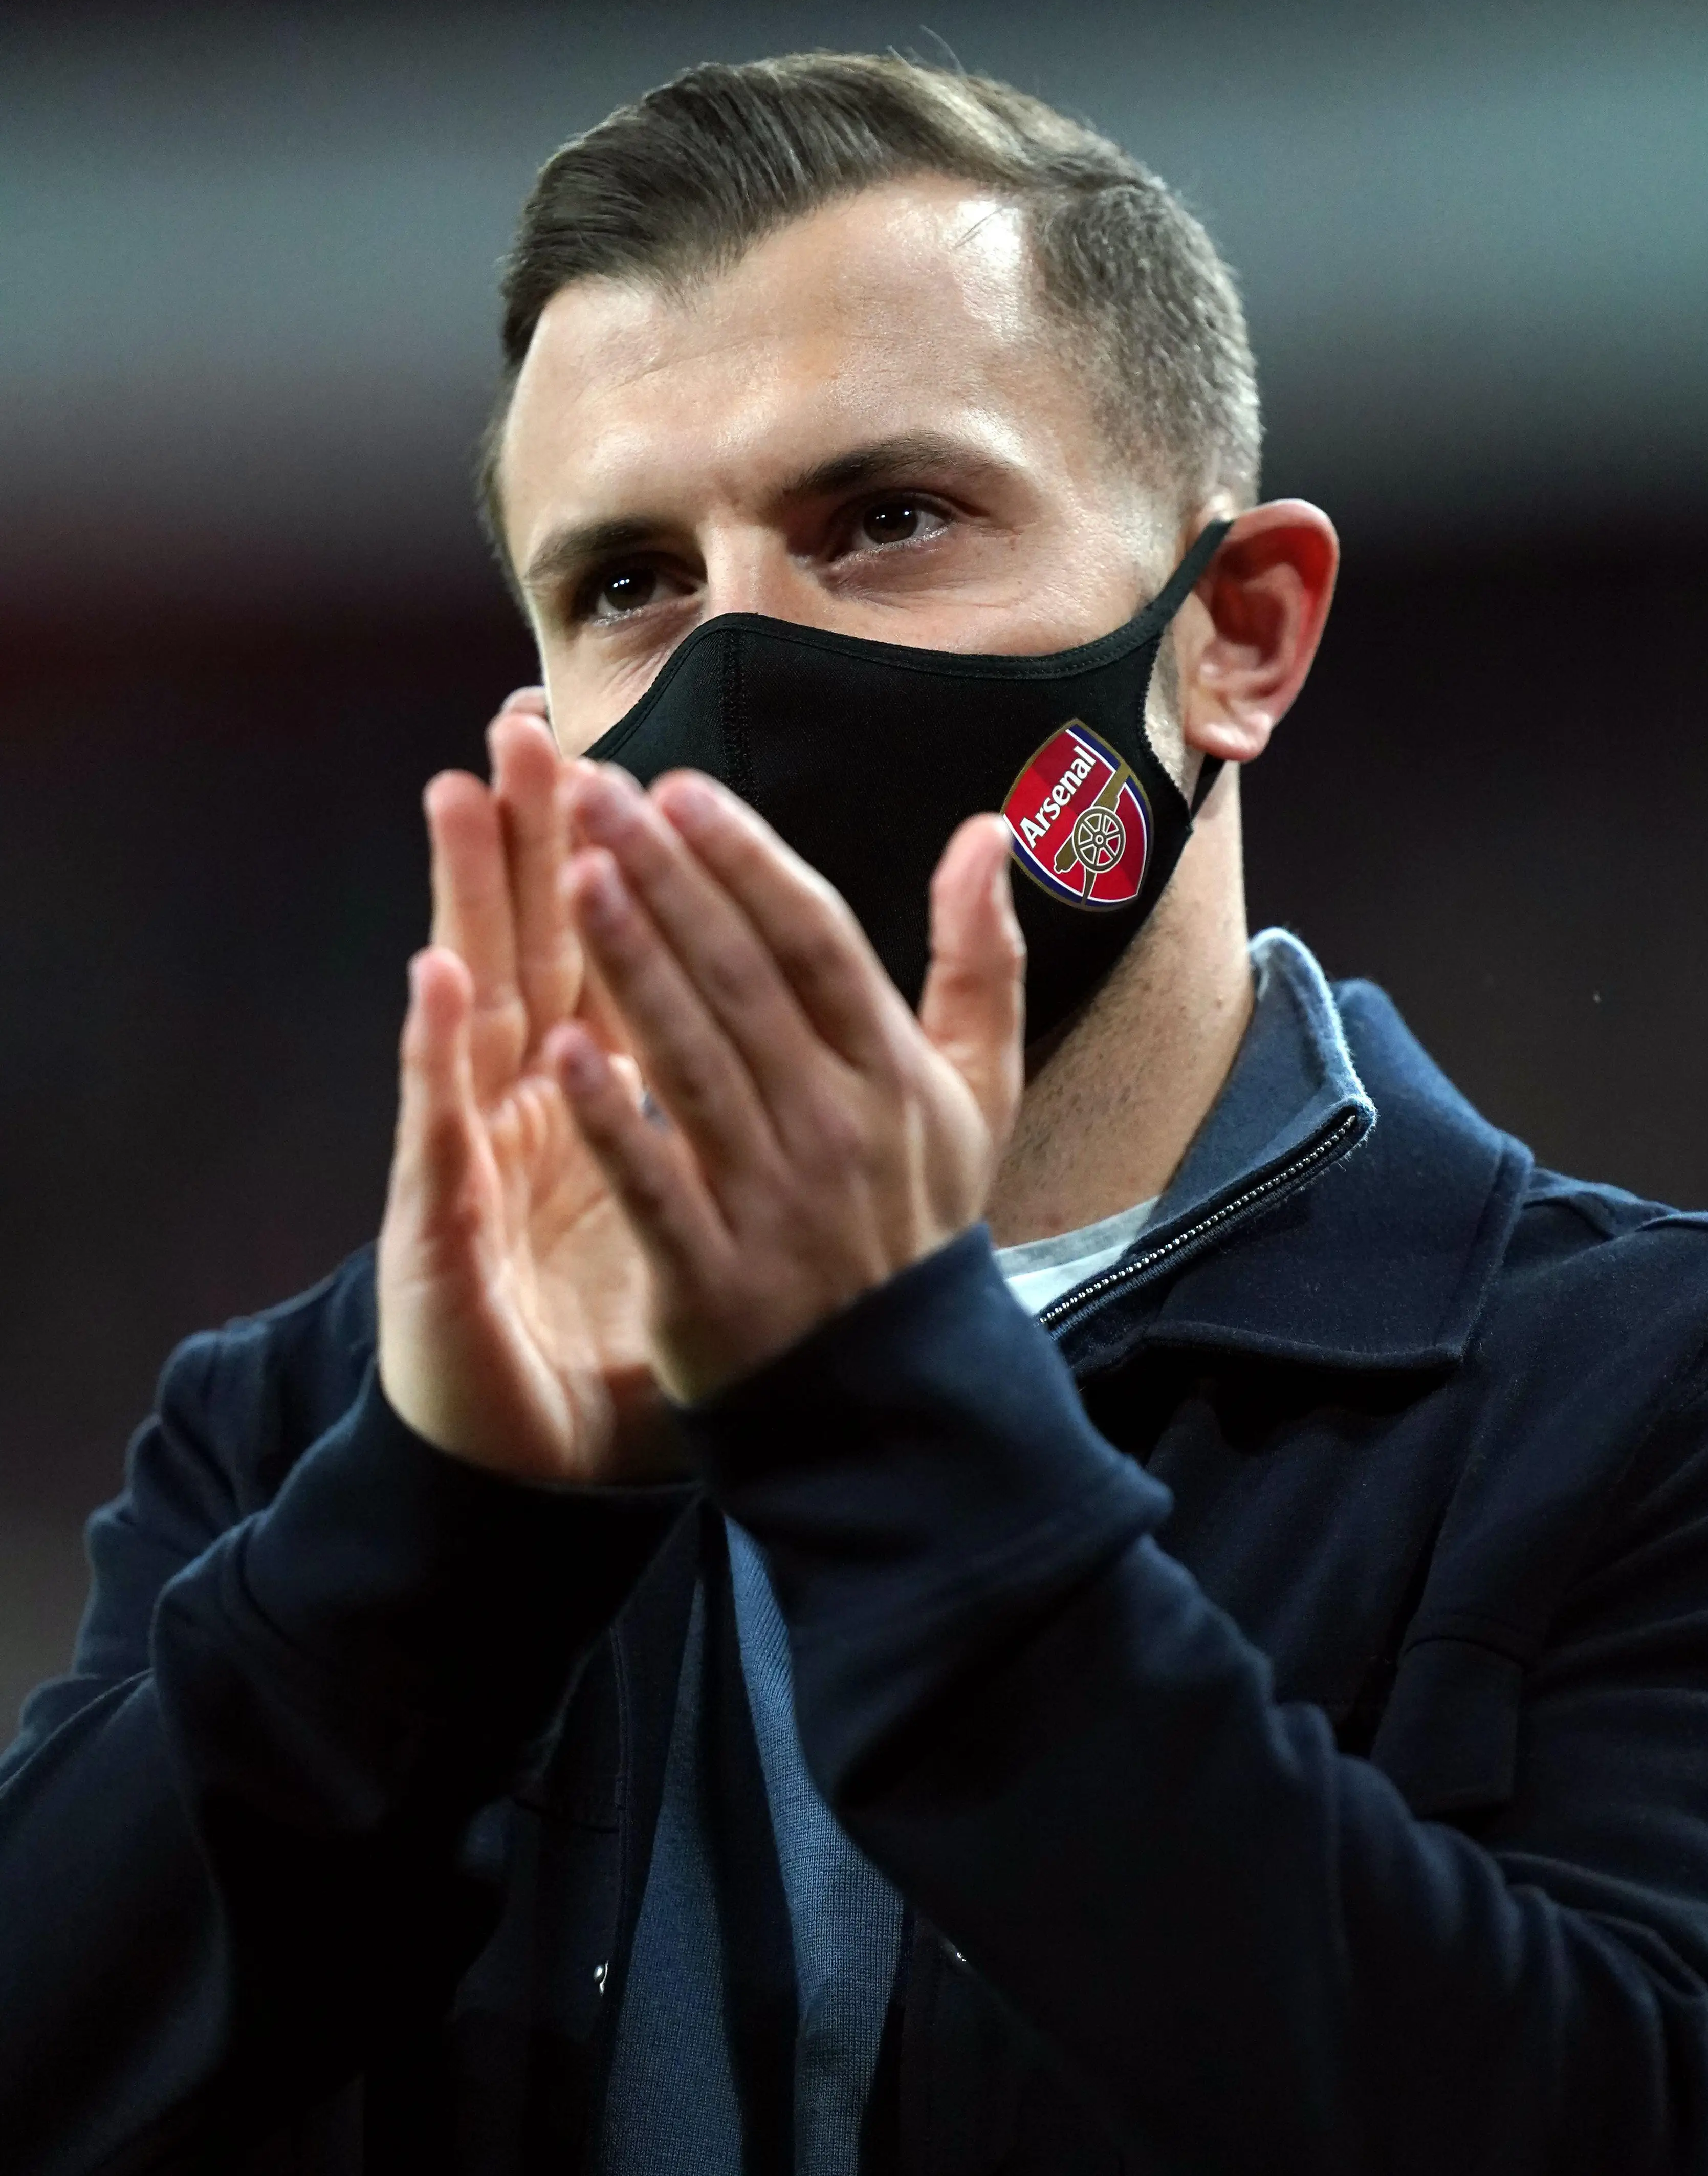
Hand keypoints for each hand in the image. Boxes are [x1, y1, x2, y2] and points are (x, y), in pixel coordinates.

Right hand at [376, 698, 681, 1479]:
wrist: (548, 1454)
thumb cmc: (631, 1315)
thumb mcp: (706, 1205)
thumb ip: (746, 1103)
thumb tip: (803, 1013)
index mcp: (601, 1089)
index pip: (607, 949)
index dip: (611, 855)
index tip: (621, 748)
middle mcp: (531, 1104)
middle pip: (529, 944)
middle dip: (526, 832)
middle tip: (523, 721)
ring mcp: (480, 1156)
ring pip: (471, 1005)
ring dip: (462, 899)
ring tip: (456, 794)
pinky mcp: (441, 1224)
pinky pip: (443, 1132)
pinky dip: (438, 1057)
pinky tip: (437, 983)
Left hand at [544, 767, 1024, 1404]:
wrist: (893, 1392)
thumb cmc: (917, 1219)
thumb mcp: (979, 1090)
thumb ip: (981, 958)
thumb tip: (993, 828)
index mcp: (893, 1073)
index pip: (815, 941)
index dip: (747, 860)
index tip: (678, 788)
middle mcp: (837, 1126)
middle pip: (744, 982)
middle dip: (667, 880)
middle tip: (594, 794)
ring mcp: (775, 1204)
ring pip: (696, 1065)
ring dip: (635, 966)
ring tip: (571, 876)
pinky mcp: (712, 1280)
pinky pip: (657, 1186)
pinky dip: (612, 1120)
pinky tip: (561, 1049)